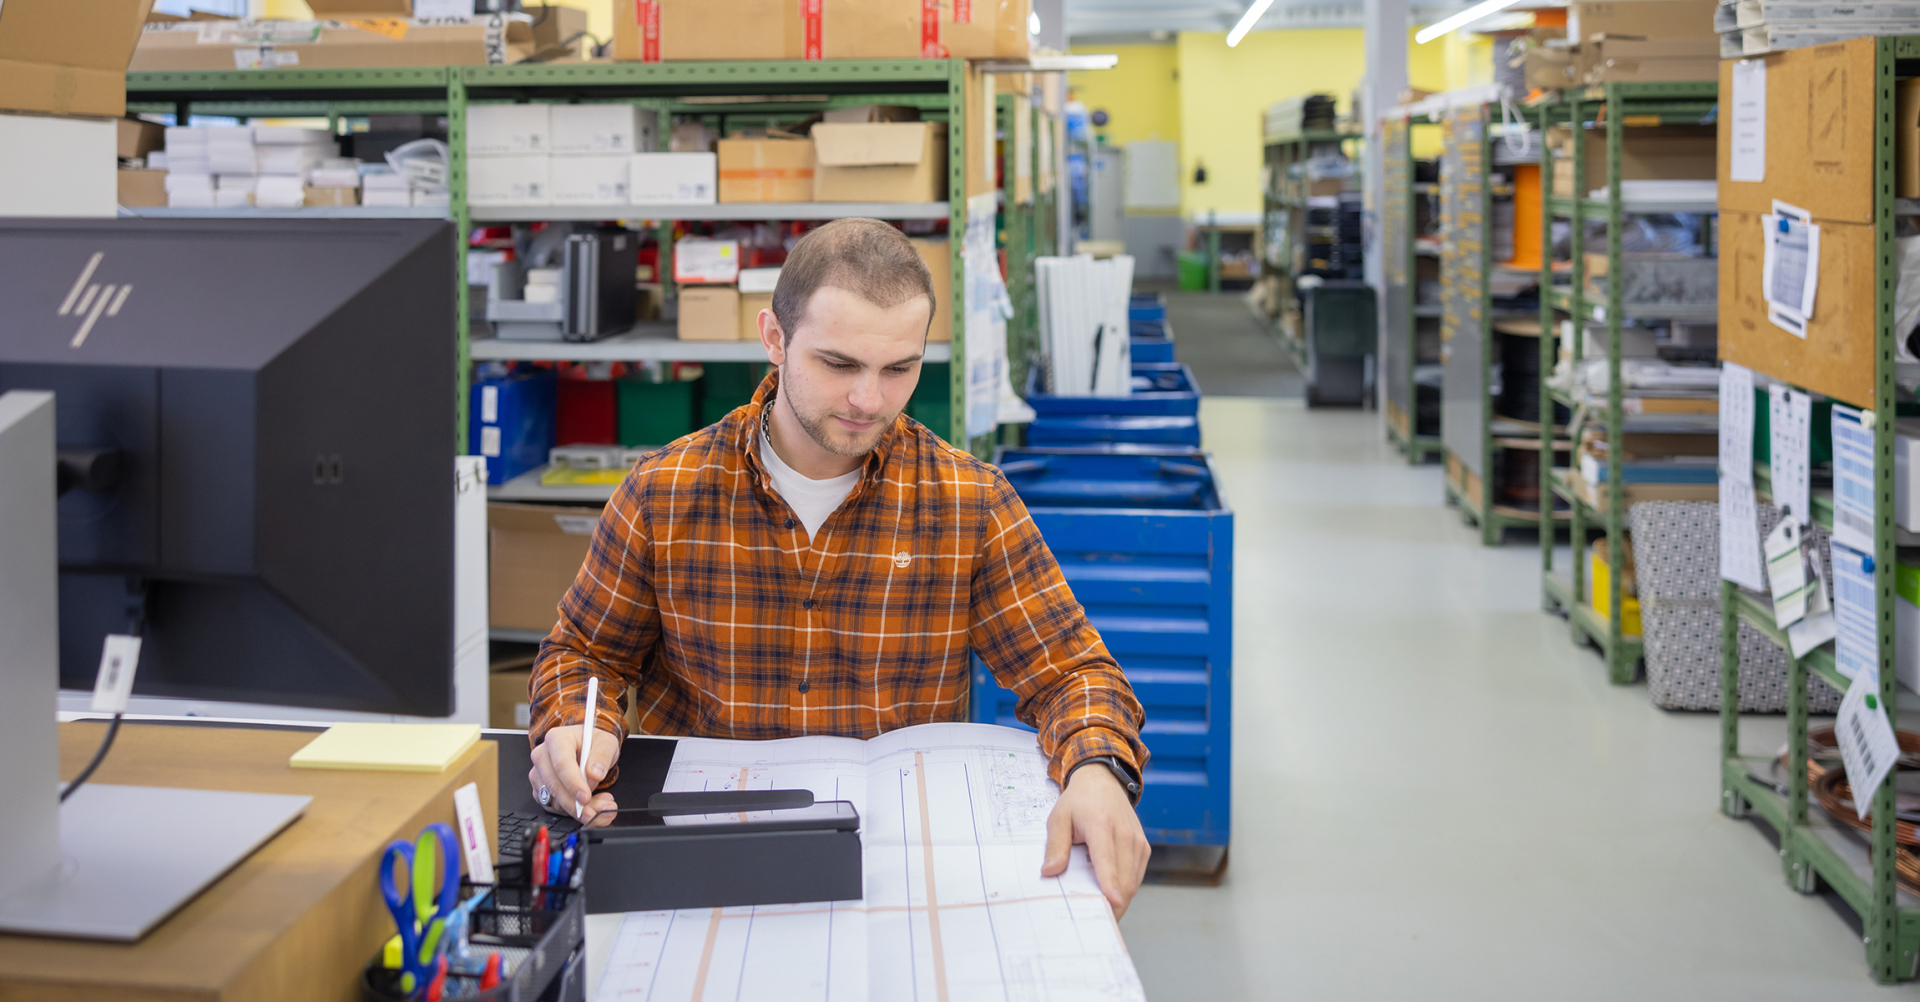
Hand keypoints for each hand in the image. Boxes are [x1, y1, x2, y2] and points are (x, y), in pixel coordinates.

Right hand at [529, 724, 620, 827]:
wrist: (586, 747)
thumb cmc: (593, 742)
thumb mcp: (606, 742)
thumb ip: (602, 756)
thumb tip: (595, 774)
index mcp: (556, 739)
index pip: (561, 764)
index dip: (573, 783)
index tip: (585, 797)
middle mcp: (542, 755)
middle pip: (554, 785)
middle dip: (575, 803)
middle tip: (597, 811)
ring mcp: (538, 774)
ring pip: (554, 800)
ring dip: (577, 809)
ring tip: (600, 804)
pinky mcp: (539, 789)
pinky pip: (553, 807)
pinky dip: (572, 811)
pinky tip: (589, 805)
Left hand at [1040, 763, 1149, 918]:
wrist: (1103, 783)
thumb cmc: (1078, 802)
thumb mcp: (1058, 818)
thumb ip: (1055, 846)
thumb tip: (1050, 872)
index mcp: (1101, 825)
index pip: (1108, 860)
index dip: (1110, 885)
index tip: (1111, 904)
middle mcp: (1125, 834)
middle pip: (1124, 879)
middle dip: (1112, 905)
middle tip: (1094, 924)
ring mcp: (1138, 842)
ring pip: (1133, 883)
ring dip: (1119, 901)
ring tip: (1100, 915)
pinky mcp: (1143, 848)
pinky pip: (1136, 878)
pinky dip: (1124, 890)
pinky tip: (1109, 897)